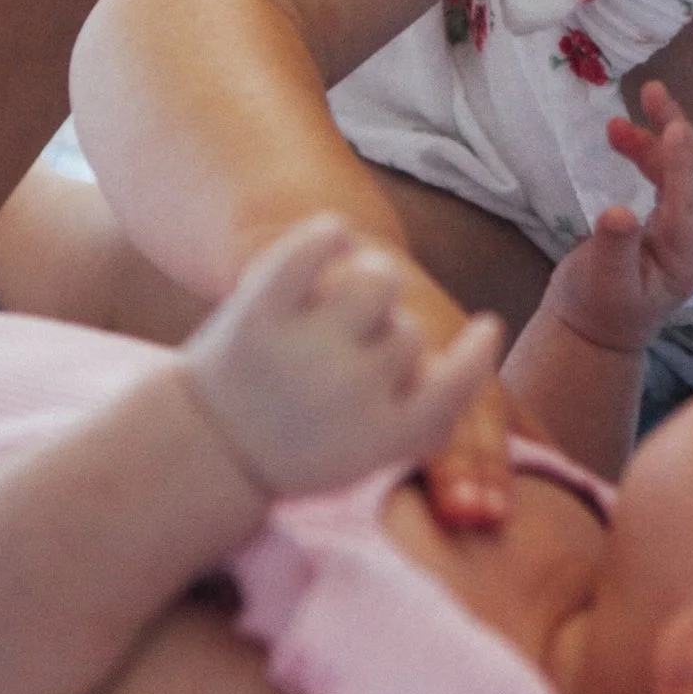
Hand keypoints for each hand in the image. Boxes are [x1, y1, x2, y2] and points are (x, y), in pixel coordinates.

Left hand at [182, 215, 504, 500]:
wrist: (204, 444)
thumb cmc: (299, 449)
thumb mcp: (366, 457)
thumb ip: (424, 419)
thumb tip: (478, 365)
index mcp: (382, 438)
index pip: (455, 388)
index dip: (475, 356)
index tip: (487, 326)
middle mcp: (349, 394)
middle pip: (412, 333)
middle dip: (391, 336)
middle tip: (350, 357)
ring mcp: (305, 351)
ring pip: (378, 281)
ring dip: (369, 280)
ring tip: (339, 298)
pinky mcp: (260, 313)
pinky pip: (315, 248)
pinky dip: (324, 236)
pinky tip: (328, 239)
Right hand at [544, 82, 692, 354]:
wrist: (597, 327)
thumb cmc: (597, 308)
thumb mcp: (600, 281)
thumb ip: (612, 247)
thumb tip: (618, 214)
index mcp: (691, 257)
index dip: (685, 163)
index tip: (674, 128)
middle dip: (677, 132)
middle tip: (653, 93)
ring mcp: (690, 228)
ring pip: (683, 170)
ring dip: (658, 137)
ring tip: (627, 109)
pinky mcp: (675, 219)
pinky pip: (670, 175)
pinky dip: (649, 152)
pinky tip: (623, 134)